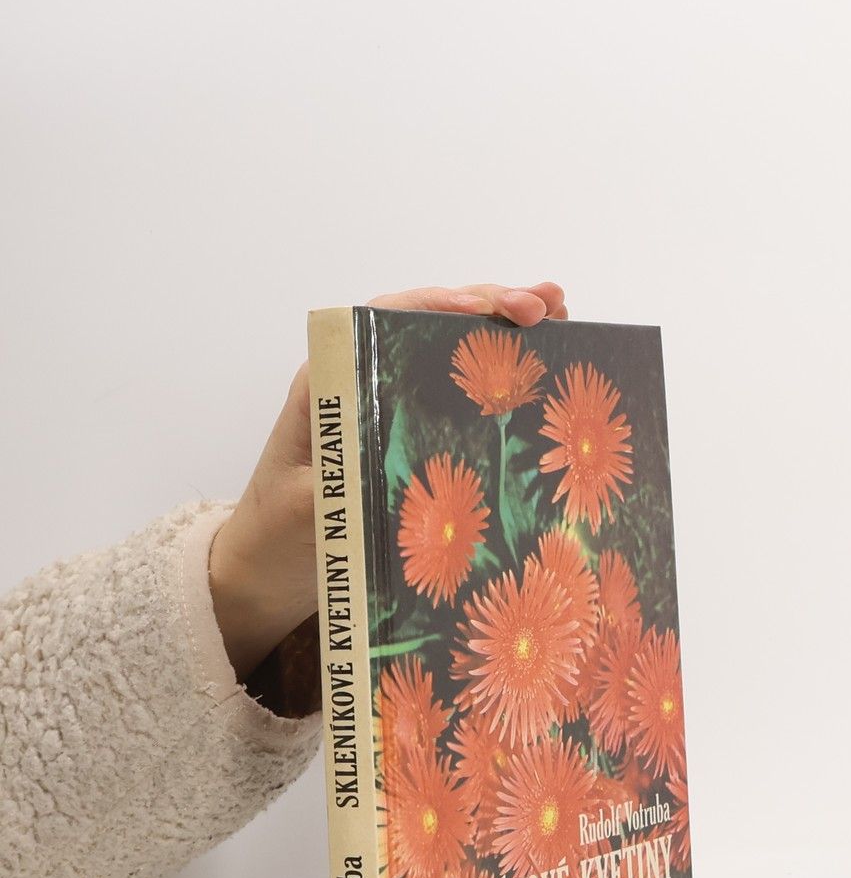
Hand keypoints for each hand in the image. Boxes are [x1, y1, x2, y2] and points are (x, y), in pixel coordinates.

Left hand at [208, 283, 569, 683]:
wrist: (261, 573)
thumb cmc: (277, 536)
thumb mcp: (309, 508)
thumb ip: (344, 477)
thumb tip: (395, 456)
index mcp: (331, 381)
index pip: (388, 318)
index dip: (441, 305)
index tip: (485, 308)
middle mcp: (362, 377)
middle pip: (432, 320)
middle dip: (492, 305)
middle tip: (549, 305)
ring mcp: (390, 400)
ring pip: (453, 345)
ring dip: (506, 327)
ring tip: (563, 313)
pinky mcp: (411, 428)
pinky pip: (462, 385)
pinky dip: (504, 367)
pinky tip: (546, 362)